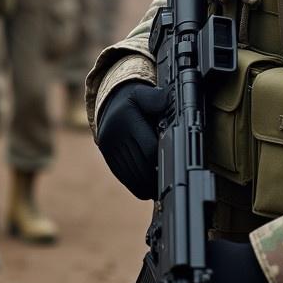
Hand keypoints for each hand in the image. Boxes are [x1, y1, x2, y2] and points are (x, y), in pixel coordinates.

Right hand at [96, 82, 168, 198]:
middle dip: (156, 176)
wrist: (109, 105)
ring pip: (132, 175)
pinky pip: (123, 177)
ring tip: (161, 188)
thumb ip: (155, 98)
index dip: (163, 159)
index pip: (149, 148)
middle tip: (172, 181)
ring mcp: (109, 149)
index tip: (175, 164)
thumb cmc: (133, 101)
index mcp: (126, 120)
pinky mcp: (108, 158)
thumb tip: (166, 100)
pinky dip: (137, 185)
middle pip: (141, 165)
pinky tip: (148, 188)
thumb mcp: (142, 93)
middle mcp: (115, 136)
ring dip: (147, 185)